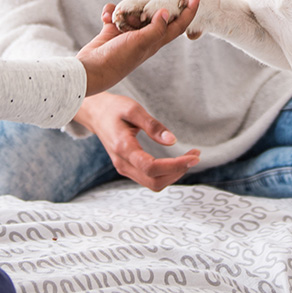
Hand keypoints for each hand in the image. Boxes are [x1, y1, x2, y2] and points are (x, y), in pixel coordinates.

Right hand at [74, 92, 200, 190]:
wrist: (96, 113)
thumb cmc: (114, 108)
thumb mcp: (133, 109)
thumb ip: (152, 125)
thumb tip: (172, 140)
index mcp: (123, 148)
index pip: (152, 168)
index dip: (176, 165)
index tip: (194, 156)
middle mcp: (122, 163)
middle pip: (154, 181)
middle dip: (178, 172)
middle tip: (195, 155)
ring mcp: (123, 168)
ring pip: (153, 183)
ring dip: (174, 174)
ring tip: (189, 157)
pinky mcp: (128, 168)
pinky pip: (149, 178)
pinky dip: (166, 173)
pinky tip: (176, 161)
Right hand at [76, 0, 199, 96]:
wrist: (91, 70)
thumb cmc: (117, 59)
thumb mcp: (140, 43)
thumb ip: (155, 28)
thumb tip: (167, 12)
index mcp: (155, 42)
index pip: (177, 25)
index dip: (189, 12)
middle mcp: (143, 37)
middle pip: (154, 15)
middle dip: (149, 6)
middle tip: (146, 2)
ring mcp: (127, 34)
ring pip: (132, 12)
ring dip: (124, 9)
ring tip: (117, 15)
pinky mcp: (113, 31)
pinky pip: (115, 14)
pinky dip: (111, 12)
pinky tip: (106, 17)